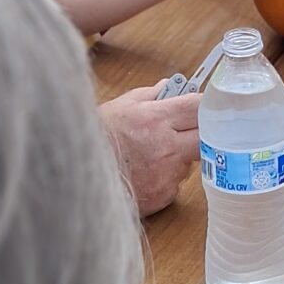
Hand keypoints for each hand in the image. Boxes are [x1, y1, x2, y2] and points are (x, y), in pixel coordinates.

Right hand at [99, 83, 200, 216]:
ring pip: (190, 162)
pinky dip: (165, 178)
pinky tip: (145, 173)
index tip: (205, 106)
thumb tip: (169, 86)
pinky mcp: (163, 196)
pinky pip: (175, 183)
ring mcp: (167, 174)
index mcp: (156, 119)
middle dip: (201, 133)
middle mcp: (167, 147)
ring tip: (151, 155)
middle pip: (207, 137)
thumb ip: (150, 95)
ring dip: (179, 157)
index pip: (198, 106)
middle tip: (187, 132)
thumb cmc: (97, 139)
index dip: (205, 105)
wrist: (76, 176)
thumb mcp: (120, 107)